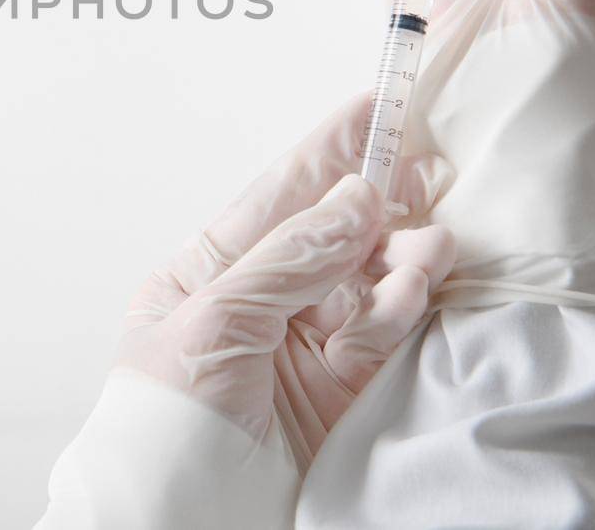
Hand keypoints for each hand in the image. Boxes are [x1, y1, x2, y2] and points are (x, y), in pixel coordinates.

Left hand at [114, 96, 454, 467]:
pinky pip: (379, 336)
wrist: (174, 529)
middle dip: (375, 202)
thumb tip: (357, 197)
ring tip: (431, 240)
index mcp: (206, 276)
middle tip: (423, 166)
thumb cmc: (163, 429)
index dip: (326, 154)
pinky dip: (402, 306)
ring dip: (399, 257)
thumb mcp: (214, 323)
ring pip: (364, 284)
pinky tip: (422, 279)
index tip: (373, 108)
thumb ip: (290, 259)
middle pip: (329, 237)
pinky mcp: (339, 395)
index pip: (276, 200)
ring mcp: (299, 351)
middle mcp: (257, 306)